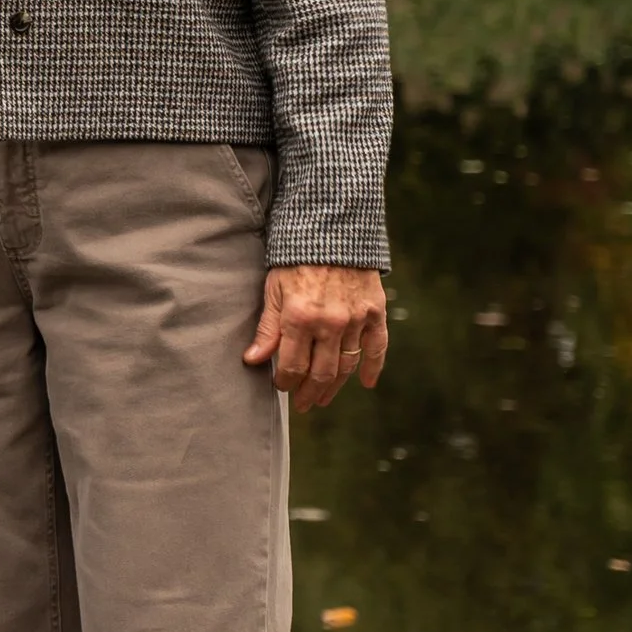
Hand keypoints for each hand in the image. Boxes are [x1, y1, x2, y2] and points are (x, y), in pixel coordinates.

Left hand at [247, 266, 388, 413]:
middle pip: (320, 373)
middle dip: (308, 392)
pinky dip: (374, 367)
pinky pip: (378, 347)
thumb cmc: (296, 258)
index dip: (285, 382)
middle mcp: (330, 323)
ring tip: (323, 399)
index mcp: (300, 318)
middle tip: (302, 404)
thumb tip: (253, 360)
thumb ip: (267, 327)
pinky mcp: (375, 312)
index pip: (292, 366)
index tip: (281, 386)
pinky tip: (367, 383)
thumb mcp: (274, 289)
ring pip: (346, 365)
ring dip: (334, 387)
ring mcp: (356, 319)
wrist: (333, 228)